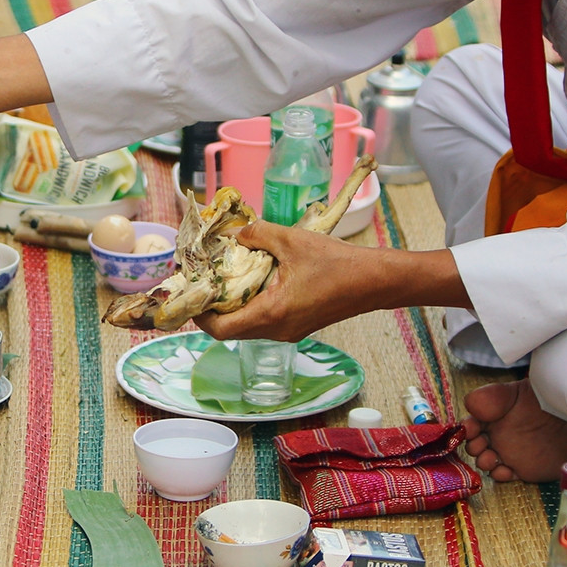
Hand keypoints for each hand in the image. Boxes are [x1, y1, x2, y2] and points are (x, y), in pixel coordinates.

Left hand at [193, 223, 389, 343]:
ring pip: (248, 326)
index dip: (199, 315)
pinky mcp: (298, 326)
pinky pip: (264, 321)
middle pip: (231, 330)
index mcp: (271, 314)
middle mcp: (277, 331)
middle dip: (214, 308)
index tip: (192, 292)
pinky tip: (255, 279)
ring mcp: (289, 332)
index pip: (221, 329)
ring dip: (234, 306)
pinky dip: (252, 304)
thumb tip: (234, 234)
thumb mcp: (291, 240)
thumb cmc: (336, 263)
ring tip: (226, 277)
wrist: (374, 281)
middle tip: (205, 280)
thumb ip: (257, 234)